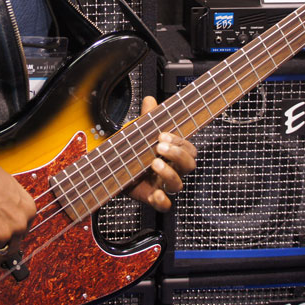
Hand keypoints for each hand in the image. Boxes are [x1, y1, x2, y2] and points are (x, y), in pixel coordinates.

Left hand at [126, 96, 197, 211]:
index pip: (189, 149)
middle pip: (189, 165)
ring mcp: (163, 185)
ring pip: (178, 185)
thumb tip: (150, 100)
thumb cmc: (134, 152)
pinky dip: (162, 200)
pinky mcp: (153, 198)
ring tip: (154, 163)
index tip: (163, 134)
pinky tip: (155, 193)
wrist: (115, 171)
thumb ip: (148, 118)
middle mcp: (172, 170)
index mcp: (173, 154)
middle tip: (159, 146)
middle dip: (177, 154)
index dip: (180, 142)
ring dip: (169, 173)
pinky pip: (165, 205)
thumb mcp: (140, 133)